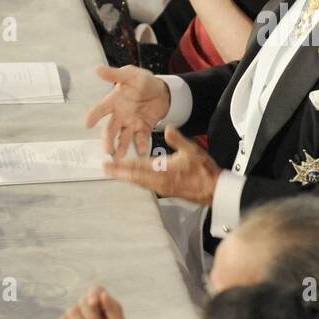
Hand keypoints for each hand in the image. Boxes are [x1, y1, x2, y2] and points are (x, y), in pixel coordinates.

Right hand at [84, 64, 169, 158]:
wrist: (162, 91)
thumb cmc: (143, 81)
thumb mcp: (131, 75)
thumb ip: (115, 74)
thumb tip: (97, 69)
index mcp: (114, 101)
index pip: (100, 109)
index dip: (93, 116)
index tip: (87, 124)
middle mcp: (120, 115)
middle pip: (110, 129)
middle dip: (107, 140)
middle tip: (107, 150)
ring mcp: (131, 123)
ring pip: (123, 137)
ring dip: (121, 147)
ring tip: (120, 157)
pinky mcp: (143, 128)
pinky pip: (141, 138)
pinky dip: (141, 145)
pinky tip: (141, 151)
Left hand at [105, 125, 220, 204]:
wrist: (213, 191)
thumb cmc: (204, 172)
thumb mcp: (193, 151)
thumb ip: (178, 139)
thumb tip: (167, 128)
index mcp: (163, 171)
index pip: (136, 168)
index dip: (121, 165)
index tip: (108, 163)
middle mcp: (159, 182)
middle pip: (133, 178)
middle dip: (119, 173)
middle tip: (105, 169)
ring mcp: (162, 188)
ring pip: (139, 182)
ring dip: (126, 177)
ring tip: (115, 172)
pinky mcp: (166, 191)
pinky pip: (146, 185)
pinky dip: (137, 180)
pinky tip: (135, 177)